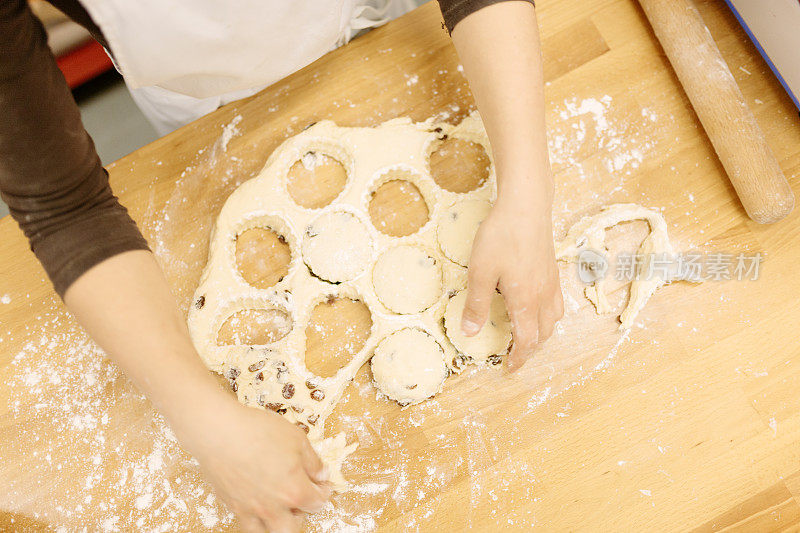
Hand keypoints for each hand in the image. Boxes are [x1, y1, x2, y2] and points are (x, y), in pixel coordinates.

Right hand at [180, 397, 330, 532]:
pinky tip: (258, 501)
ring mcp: (250, 509)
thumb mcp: (297, 439)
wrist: (219, 432)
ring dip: (278, 523)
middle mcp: (273, 507)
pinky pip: (246, 523)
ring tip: (280, 506)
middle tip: (301, 497)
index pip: (316, 502)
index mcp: (294, 490)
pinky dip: (255, 518)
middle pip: (294, 528)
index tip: (321, 485)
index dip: (323, 492)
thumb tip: (321, 474)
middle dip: (302, 515)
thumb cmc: (257, 431)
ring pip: (268, 532)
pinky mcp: (232, 505)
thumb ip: (313, 461)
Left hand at [461, 194, 563, 370]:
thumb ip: (476, 304)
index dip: (518, 359)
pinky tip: (535, 306)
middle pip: (543, 334)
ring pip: (554, 319)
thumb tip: (470, 333)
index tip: (509, 368)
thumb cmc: (502, 236)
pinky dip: (548, 315)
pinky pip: (556, 302)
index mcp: (526, 301)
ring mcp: (551, 282)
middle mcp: (543, 295)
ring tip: (526, 335)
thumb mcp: (480, 271)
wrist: (526, 205)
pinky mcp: (552, 269)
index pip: (526, 341)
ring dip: (541, 333)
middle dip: (530, 350)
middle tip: (515, 356)